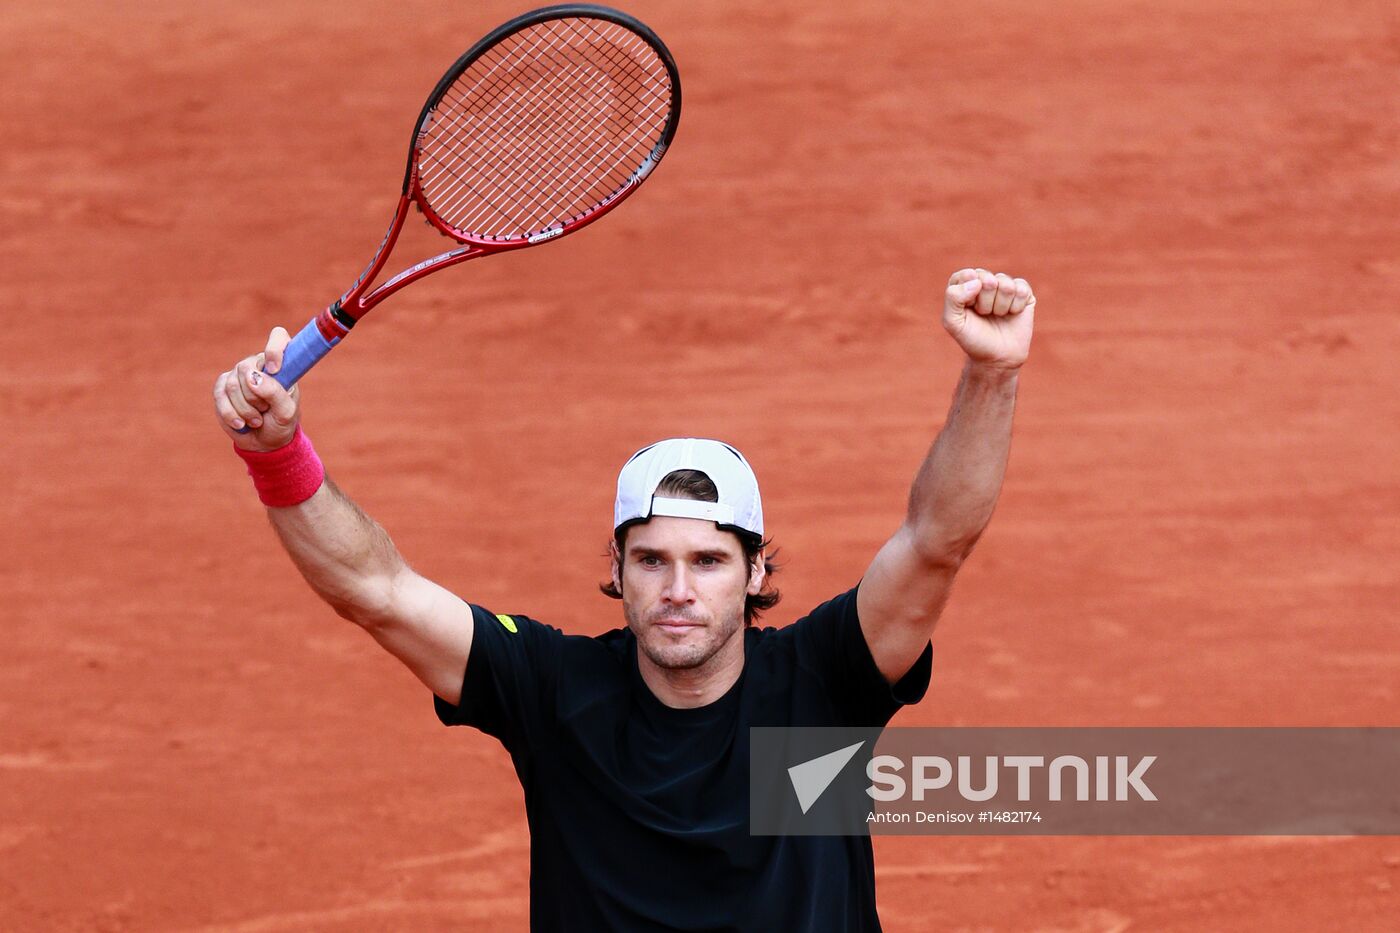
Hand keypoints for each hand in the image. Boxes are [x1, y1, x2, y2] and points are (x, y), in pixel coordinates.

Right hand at [212, 327, 300, 450]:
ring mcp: (239, 374)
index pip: (278, 338)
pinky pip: (219, 396)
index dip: (274, 349)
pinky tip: (241, 424)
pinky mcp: (222, 387)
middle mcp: (259, 364)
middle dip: (255, 397)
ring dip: (245, 410)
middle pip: (246, 368)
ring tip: (257, 420)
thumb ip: (275, 393)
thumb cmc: (281, 423)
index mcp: (282, 364)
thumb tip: (253, 377)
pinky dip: (231, 414)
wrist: (264, 442)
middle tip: (266, 410)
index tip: (274, 369)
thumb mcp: (286, 412)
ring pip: (232, 385)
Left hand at [941, 268, 1035, 370]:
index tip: (969, 309)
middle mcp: (984, 282)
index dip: (968, 295)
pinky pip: (1021, 289)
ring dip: (1000, 306)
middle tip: (984, 315)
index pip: (965, 275)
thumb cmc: (973, 338)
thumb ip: (953, 297)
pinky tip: (1012, 314)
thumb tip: (977, 280)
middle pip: (986, 279)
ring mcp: (1004, 286)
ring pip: (1005, 284)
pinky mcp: (1023, 293)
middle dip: (984, 302)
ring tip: (997, 316)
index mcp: (965, 285)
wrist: (997, 358)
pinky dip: (1015, 306)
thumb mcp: (952, 321)